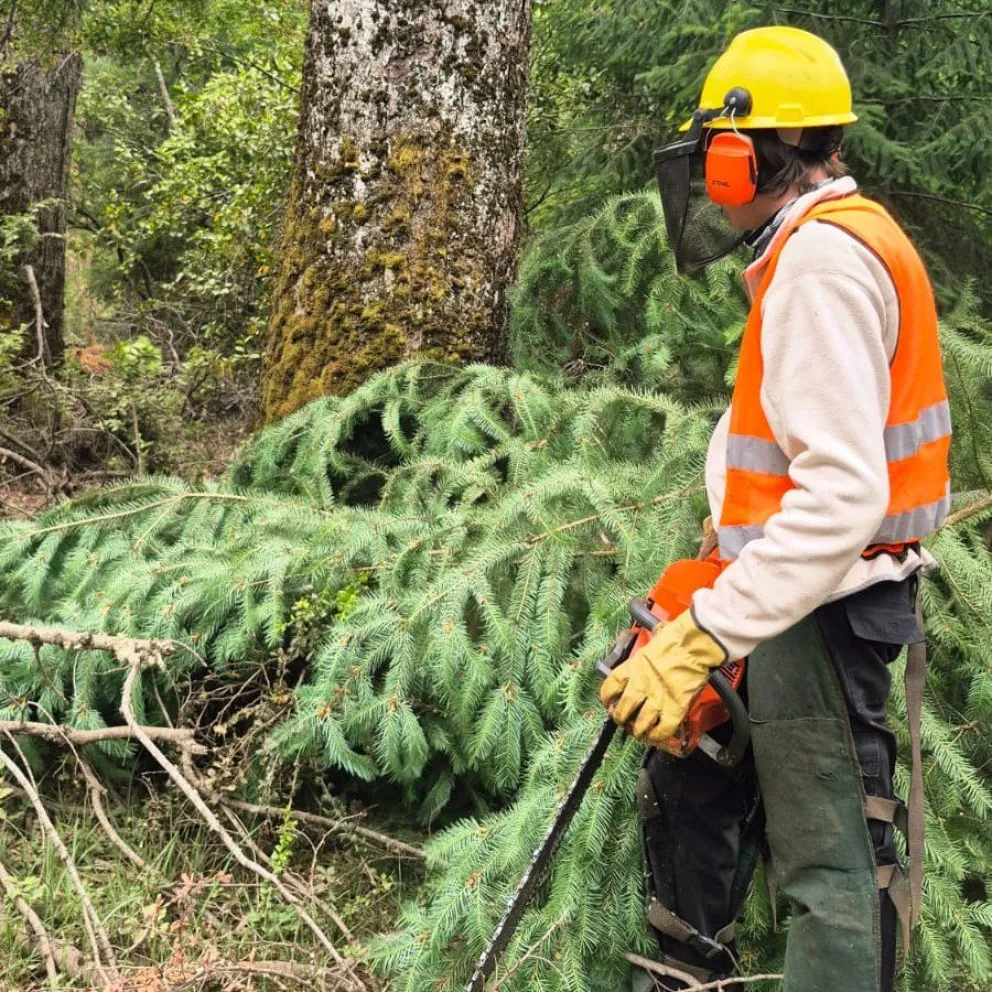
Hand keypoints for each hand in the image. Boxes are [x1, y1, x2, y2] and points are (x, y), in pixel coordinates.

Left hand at [599, 608, 725, 745]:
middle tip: (623, 721)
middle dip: (620, 718)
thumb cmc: (676, 638)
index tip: (609, 702)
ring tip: (638, 733)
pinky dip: (658, 736)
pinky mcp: (675, 709)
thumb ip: (652, 644)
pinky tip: (656, 736)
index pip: (611, 687)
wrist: (693, 645)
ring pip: (640, 724)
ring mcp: (657, 699)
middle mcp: (641, 685)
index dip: (607, 698)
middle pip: (623, 709)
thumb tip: (658, 634)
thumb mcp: (653, 639)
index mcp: (633, 668)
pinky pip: (663, 730)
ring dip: (637, 731)